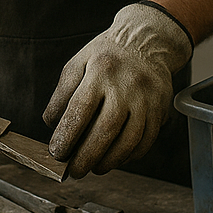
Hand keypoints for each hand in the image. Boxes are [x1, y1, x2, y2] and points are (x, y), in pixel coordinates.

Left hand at [43, 2, 192, 177]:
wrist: (147, 41)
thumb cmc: (107, 55)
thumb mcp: (78, 63)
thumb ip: (62, 93)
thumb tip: (52, 125)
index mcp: (101, 70)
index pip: (80, 109)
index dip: (67, 135)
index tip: (57, 152)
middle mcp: (126, 85)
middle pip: (106, 129)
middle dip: (87, 155)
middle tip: (74, 170)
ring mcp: (147, 98)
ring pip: (130, 139)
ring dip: (110, 160)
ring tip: (94, 168)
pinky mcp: (160, 109)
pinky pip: (147, 140)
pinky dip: (130, 155)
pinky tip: (116, 159)